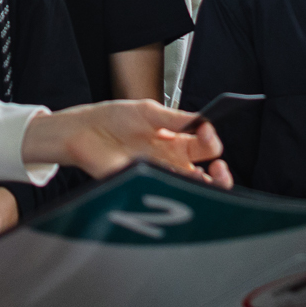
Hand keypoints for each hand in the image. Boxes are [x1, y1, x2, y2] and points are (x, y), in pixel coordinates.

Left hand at [22, 102, 234, 186]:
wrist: (84, 131)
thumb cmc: (114, 118)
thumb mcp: (147, 111)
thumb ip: (174, 118)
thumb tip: (203, 121)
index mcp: (176, 139)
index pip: (206, 145)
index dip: (210, 139)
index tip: (204, 129)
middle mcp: (171, 161)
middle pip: (207, 175)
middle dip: (221, 174)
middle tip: (217, 166)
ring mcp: (157, 176)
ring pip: (190, 191)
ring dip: (204, 187)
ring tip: (202, 176)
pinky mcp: (141, 187)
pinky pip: (162, 195)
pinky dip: (172, 190)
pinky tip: (168, 179)